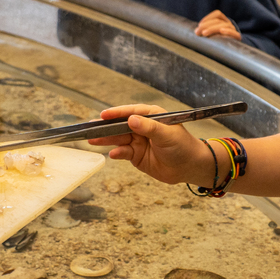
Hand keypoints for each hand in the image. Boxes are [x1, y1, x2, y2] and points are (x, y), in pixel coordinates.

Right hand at [87, 104, 215, 185]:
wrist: (189, 167)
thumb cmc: (182, 146)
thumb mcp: (166, 134)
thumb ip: (149, 128)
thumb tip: (131, 119)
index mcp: (151, 116)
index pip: (130, 111)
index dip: (116, 113)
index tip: (104, 115)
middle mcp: (142, 127)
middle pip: (120, 126)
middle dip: (106, 127)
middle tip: (90, 128)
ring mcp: (138, 141)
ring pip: (118, 139)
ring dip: (106, 140)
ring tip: (92, 140)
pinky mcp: (136, 156)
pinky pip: (123, 152)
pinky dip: (117, 153)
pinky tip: (113, 154)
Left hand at [195, 10, 240, 41]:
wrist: (232, 48)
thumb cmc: (218, 39)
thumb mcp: (212, 33)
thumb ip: (205, 30)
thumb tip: (196, 32)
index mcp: (223, 20)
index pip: (217, 14)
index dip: (208, 18)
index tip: (199, 25)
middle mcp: (228, 23)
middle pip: (218, 21)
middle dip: (206, 25)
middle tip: (197, 32)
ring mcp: (233, 30)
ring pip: (224, 25)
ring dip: (212, 28)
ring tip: (204, 33)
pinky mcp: (237, 37)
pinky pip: (234, 33)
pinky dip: (228, 31)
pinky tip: (221, 31)